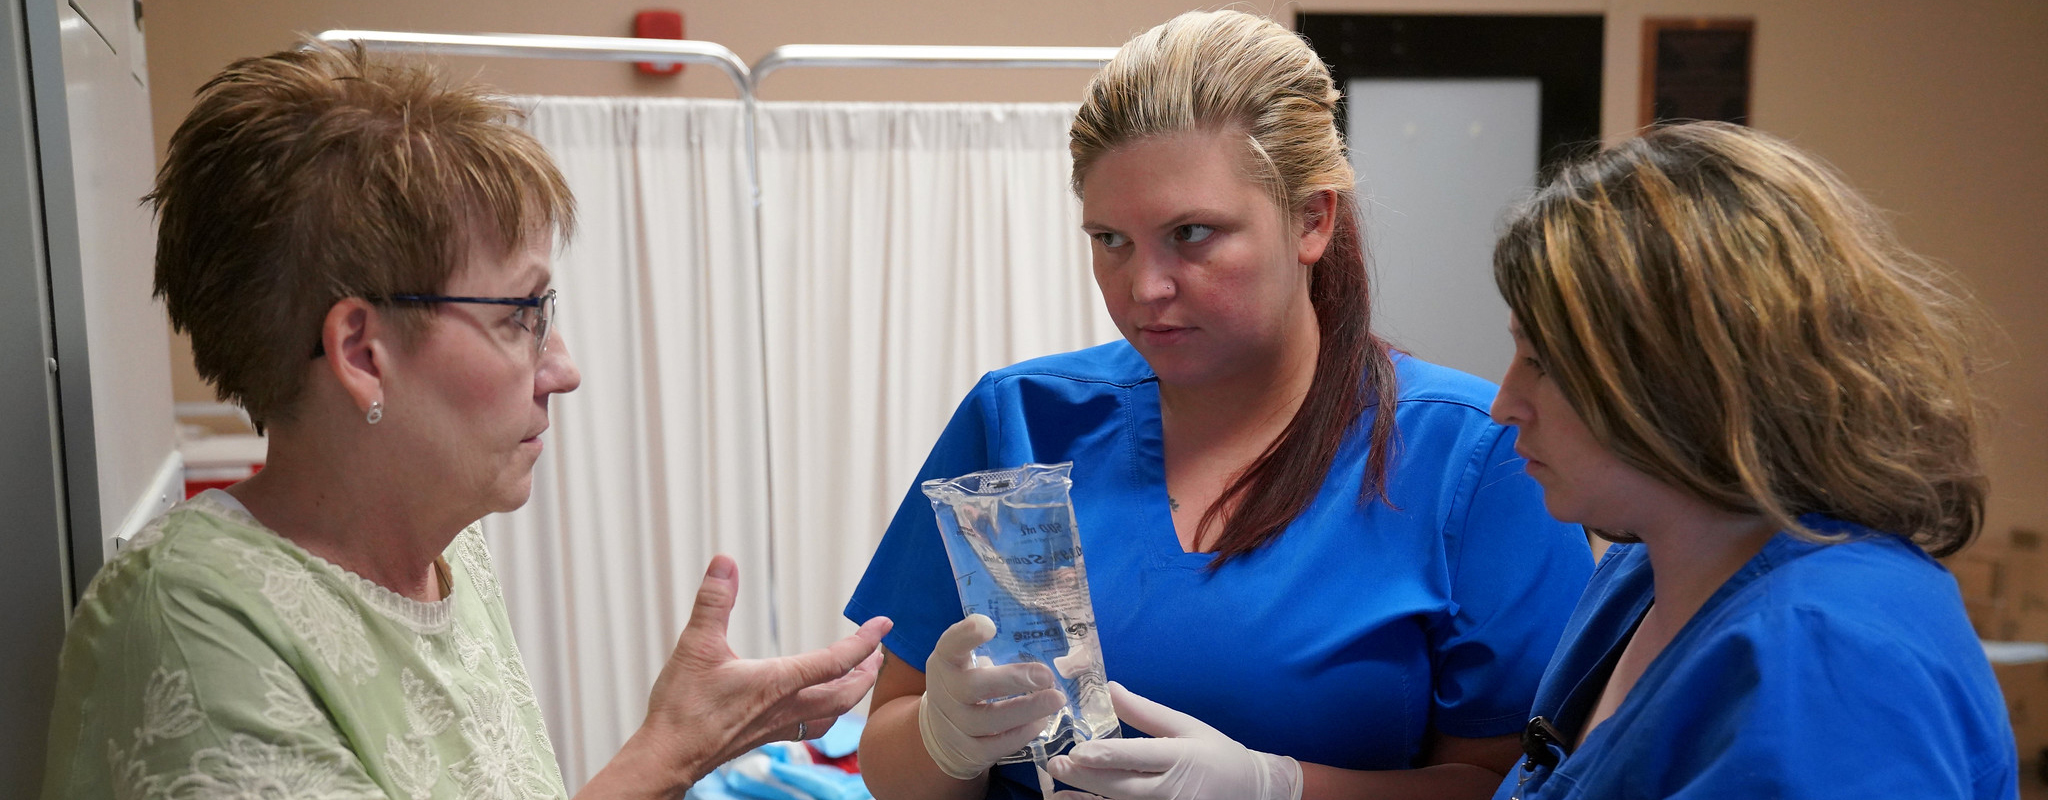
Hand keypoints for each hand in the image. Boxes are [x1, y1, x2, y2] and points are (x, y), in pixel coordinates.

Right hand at [638, 555, 890, 783]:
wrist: (668, 758)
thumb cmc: (683, 710)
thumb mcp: (696, 646)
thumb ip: (713, 602)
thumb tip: (724, 563)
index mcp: (780, 683)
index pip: (837, 661)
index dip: (865, 641)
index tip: (884, 624)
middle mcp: (787, 708)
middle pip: (846, 694)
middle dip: (868, 672)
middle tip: (880, 652)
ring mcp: (778, 727)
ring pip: (832, 714)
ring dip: (851, 696)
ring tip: (859, 678)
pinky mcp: (764, 737)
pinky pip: (810, 727)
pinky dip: (826, 714)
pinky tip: (816, 708)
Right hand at [919, 614, 1068, 779]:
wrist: (942, 735)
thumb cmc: (964, 687)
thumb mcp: (966, 665)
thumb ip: (993, 652)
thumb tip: (1046, 642)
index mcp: (945, 664)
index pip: (950, 646)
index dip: (966, 635)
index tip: (990, 625)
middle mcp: (945, 694)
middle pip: (974, 686)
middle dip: (1012, 680)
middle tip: (1047, 675)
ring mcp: (955, 726)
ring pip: (990, 720)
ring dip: (1027, 709)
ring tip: (1056, 699)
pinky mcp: (970, 752)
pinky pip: (998, 745)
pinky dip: (1022, 733)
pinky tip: (1041, 721)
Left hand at [1045, 682, 1301, 799]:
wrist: (1251, 791)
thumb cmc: (1217, 755)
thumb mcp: (1187, 727)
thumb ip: (1145, 712)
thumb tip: (1109, 689)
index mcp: (1180, 757)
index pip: (1137, 757)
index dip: (1106, 756)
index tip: (1077, 752)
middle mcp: (1172, 790)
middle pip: (1121, 786)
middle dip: (1086, 778)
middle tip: (1057, 766)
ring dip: (1088, 799)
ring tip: (1059, 792)